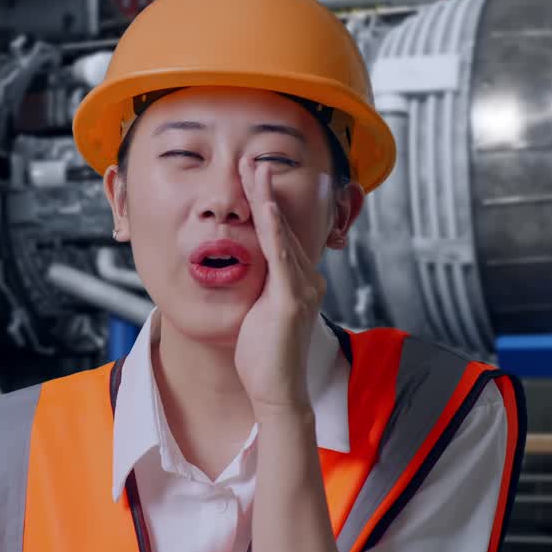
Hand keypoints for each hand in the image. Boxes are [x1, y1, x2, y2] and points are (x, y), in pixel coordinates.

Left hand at [234, 158, 327, 418]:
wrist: (277, 393)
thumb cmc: (264, 358)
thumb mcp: (259, 313)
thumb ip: (258, 288)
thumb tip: (244, 269)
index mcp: (300, 281)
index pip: (281, 232)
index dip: (267, 202)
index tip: (253, 175)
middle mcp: (307, 280)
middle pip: (283, 225)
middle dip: (266, 190)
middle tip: (252, 158)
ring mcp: (302, 289)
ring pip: (281, 234)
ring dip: (267, 198)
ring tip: (255, 169)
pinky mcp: (290, 300)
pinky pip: (280, 257)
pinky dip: (272, 228)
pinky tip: (264, 206)